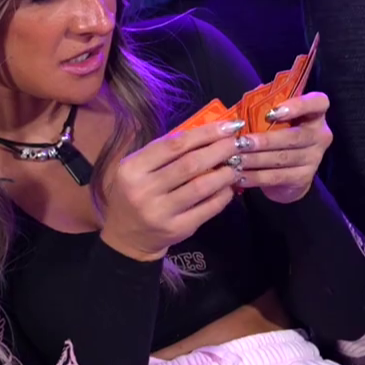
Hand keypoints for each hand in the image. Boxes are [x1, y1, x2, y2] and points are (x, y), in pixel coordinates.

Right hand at [99, 119, 248, 260]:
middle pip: (191, 164)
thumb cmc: (135, 194)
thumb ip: (166, 151)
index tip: (228, 126)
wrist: (126, 238)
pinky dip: (223, 195)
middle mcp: (143, 190)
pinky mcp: (177, 229)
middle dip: (220, 150)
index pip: (174, 144)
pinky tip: (229, 187)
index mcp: (132, 168)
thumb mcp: (139, 169)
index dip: (205, 133)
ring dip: (225, 173)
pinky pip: (207, 209)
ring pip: (201, 187)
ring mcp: (160, 212)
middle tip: (238, 143)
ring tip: (237, 164)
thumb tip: (208, 132)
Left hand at [237, 91, 331, 203]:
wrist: (289, 171)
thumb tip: (236, 113)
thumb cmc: (277, 134)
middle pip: (295, 136)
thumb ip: (264, 110)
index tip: (271, 113)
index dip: (298, 105)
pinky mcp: (304, 178)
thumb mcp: (275, 119)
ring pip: (283, 158)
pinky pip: (277, 177)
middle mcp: (320, 135)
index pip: (319, 103)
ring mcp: (314, 158)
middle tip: (241, 142)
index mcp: (316, 114)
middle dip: (266, 140)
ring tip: (235, 160)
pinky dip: (256, 177)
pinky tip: (240, 176)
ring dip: (256, 159)